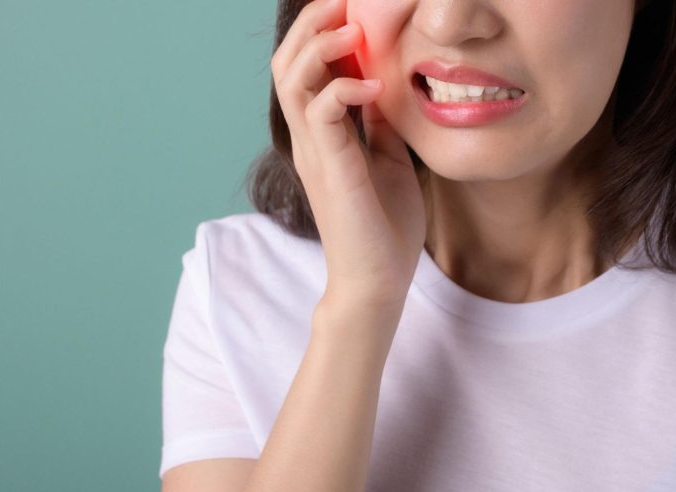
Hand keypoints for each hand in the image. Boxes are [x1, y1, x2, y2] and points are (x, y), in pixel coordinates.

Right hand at [271, 0, 426, 305]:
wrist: (378, 281)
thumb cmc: (384, 225)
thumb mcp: (387, 159)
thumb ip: (377, 123)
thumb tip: (383, 84)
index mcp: (321, 135)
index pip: (306, 69)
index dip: (322, 33)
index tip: (353, 9)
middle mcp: (309, 139)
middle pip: (288, 63)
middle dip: (313, 25)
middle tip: (345, 3)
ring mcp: (315, 153)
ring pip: (293, 79)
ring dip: (321, 46)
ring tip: (353, 29)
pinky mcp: (331, 169)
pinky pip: (322, 113)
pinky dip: (344, 89)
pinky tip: (374, 87)